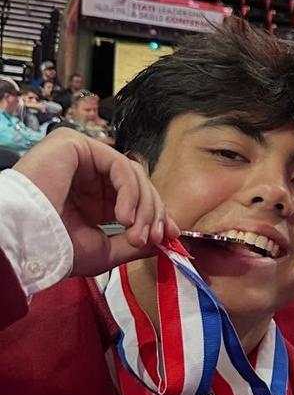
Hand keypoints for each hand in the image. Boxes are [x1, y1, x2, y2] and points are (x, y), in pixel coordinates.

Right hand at [13, 127, 176, 276]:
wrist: (23, 241)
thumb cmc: (55, 248)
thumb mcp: (104, 250)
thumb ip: (134, 242)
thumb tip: (164, 239)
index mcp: (91, 197)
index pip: (134, 196)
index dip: (155, 214)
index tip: (169, 236)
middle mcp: (87, 174)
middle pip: (138, 183)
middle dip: (153, 213)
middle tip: (155, 238)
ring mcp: (81, 157)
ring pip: (133, 174)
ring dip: (144, 207)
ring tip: (137, 234)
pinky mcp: (75, 144)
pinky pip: (120, 165)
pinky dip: (130, 193)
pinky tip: (124, 217)